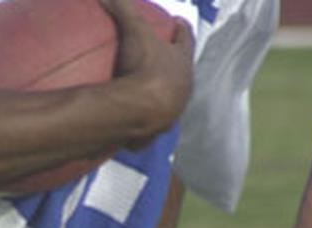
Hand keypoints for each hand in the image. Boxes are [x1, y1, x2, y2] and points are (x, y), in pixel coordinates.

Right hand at [103, 0, 194, 136]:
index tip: (177, 21)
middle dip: (175, 64)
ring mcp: (172, 112)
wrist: (140, 111)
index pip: (186, 39)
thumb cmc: (144, 68)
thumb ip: (125, 9)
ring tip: (149, 90)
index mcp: (182, 61)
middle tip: (163, 56)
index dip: (181, 29)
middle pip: (182, 71)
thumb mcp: (135, 31)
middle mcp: (183, 87)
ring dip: (163, 93)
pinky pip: (152, 124)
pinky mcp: (156, 132)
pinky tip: (136, 120)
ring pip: (171, 99)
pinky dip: (146, 120)